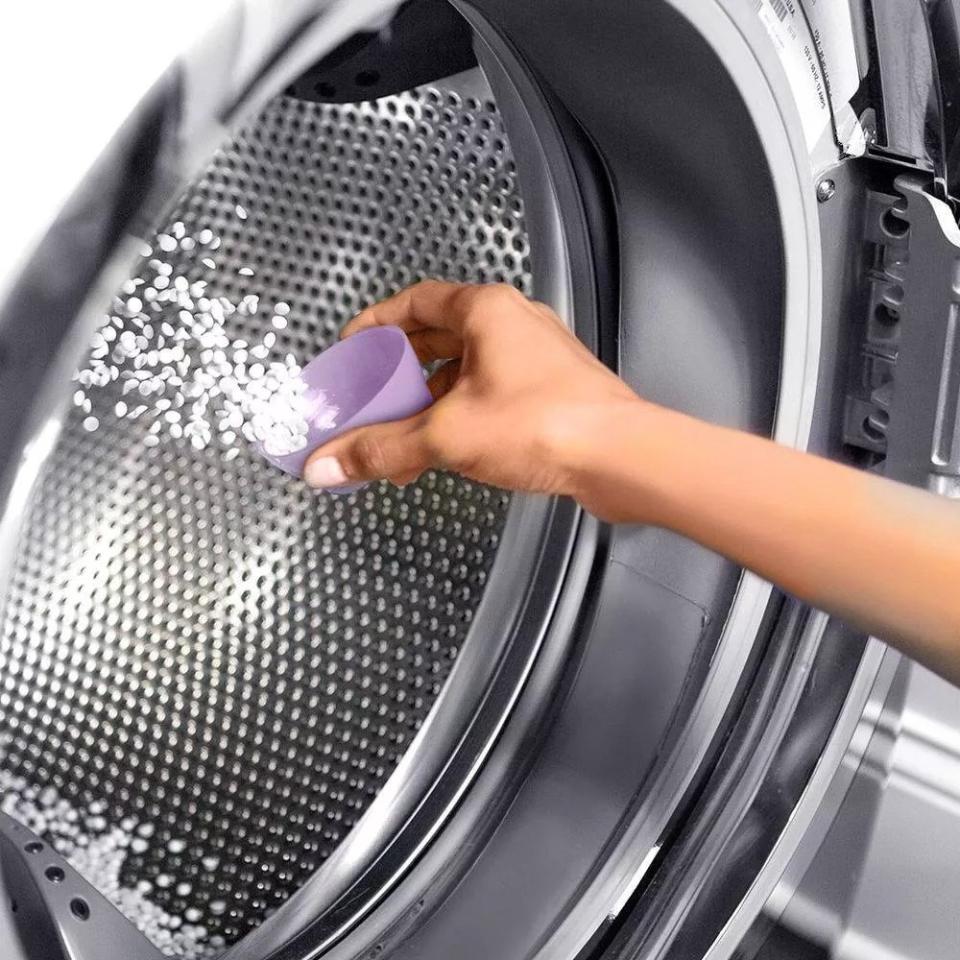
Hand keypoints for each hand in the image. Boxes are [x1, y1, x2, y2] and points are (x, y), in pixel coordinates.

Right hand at [303, 280, 639, 505]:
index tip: (350, 350)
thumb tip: (324, 465)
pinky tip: (443, 455)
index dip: (375, 323)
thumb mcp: (447, 435)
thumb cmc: (541, 424)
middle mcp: (513, 324)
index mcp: (486, 310)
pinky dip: (460, 418)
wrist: (621, 458)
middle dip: (399, 373)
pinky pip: (490, 395)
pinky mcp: (551, 392)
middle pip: (438, 338)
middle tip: (368, 400)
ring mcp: (536, 358)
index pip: (415, 302)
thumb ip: (382, 448)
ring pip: (465, 372)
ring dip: (429, 404)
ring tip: (399, 441)